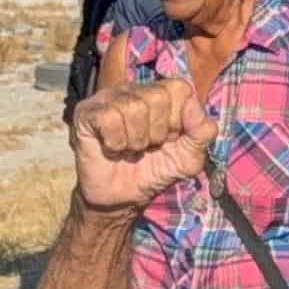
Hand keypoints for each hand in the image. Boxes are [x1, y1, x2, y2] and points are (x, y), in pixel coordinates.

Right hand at [69, 79, 214, 213]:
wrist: (121, 200)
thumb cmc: (153, 172)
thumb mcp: (188, 159)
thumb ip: (202, 134)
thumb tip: (195, 107)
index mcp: (161, 95)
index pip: (180, 88)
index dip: (179, 120)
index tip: (170, 139)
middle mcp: (135, 90)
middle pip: (157, 97)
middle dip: (157, 133)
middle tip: (147, 147)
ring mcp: (108, 98)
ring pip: (132, 107)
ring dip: (135, 140)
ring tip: (129, 150)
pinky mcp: (86, 112)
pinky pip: (108, 118)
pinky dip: (115, 142)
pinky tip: (112, 148)